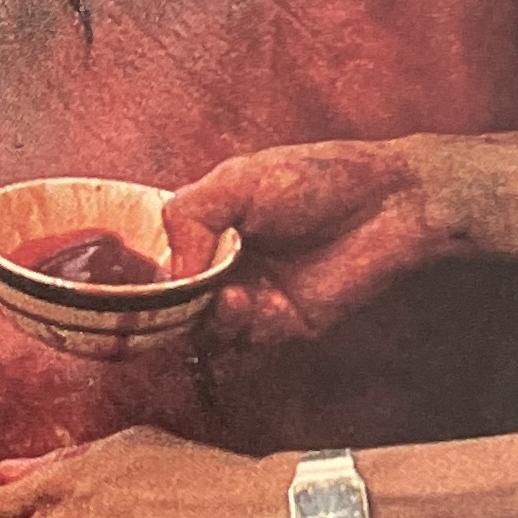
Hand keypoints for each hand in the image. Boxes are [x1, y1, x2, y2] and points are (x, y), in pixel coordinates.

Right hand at [160, 136, 451, 346]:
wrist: (385, 204)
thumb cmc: (318, 178)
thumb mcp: (237, 179)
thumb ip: (190, 215)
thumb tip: (171, 270)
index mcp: (208, 227)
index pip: (159, 258)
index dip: (144, 272)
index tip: (132, 277)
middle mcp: (224, 266)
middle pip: (174, 301)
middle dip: (168, 303)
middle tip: (172, 297)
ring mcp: (251, 297)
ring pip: (201, 327)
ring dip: (200, 316)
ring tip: (221, 294)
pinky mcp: (280, 324)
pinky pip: (241, 339)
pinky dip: (233, 326)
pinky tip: (242, 301)